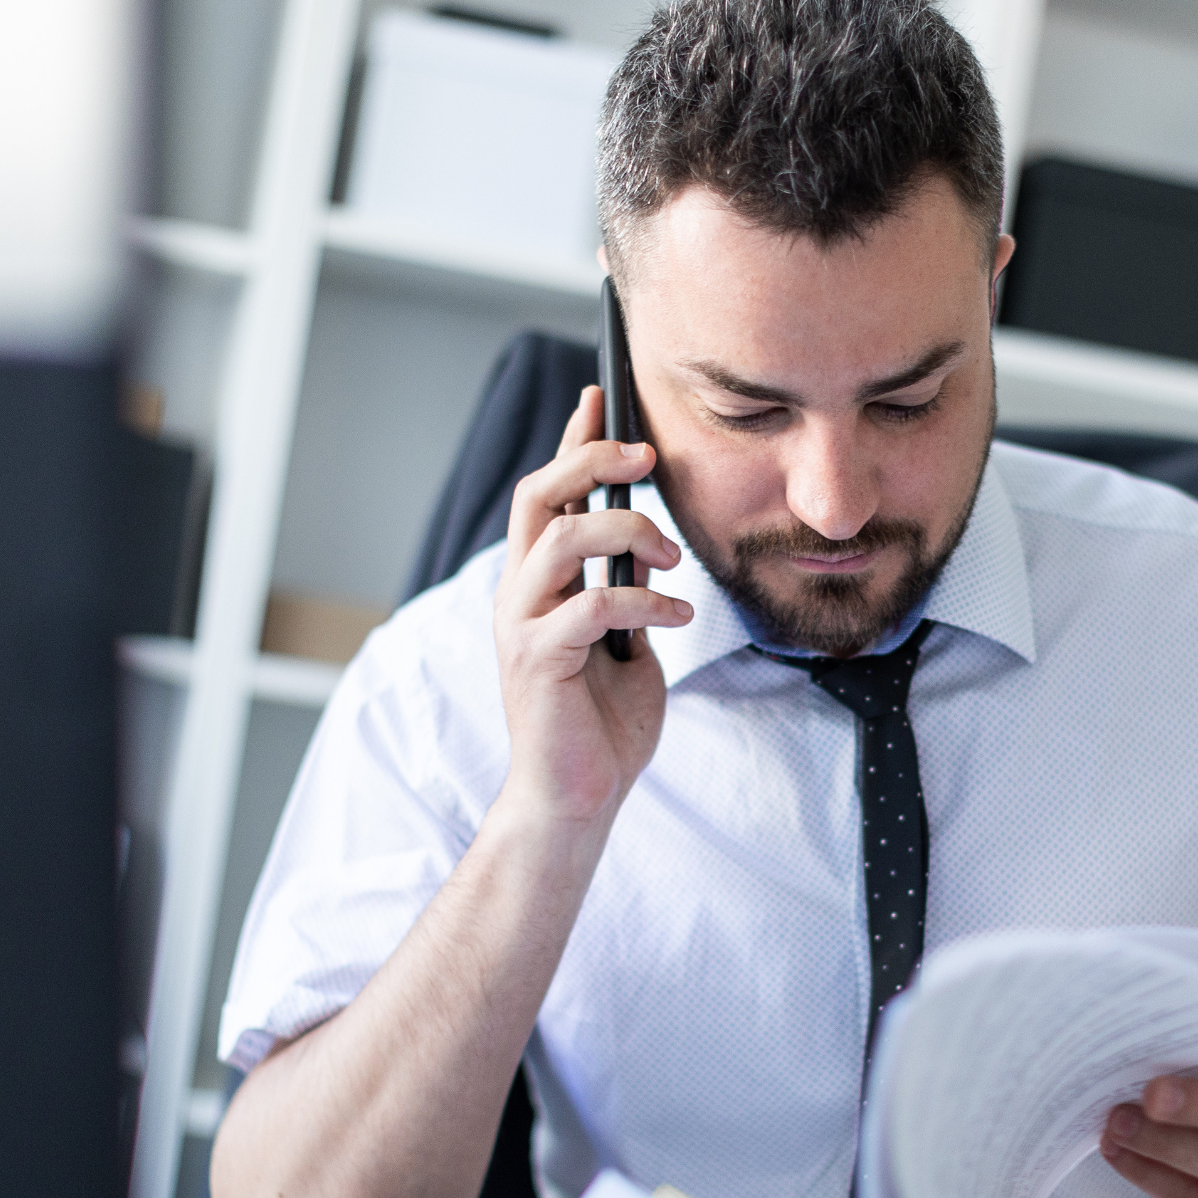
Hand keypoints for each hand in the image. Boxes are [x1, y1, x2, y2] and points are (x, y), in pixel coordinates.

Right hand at [491, 385, 692, 828]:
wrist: (579, 798)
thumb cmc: (602, 725)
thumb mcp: (628, 642)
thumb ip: (628, 592)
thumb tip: (652, 550)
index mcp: (539, 583)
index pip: (548, 493)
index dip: (573, 441)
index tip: (602, 398)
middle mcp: (520, 594)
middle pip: (539, 494)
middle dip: (592, 459)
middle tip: (647, 456)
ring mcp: (523, 624)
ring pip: (562, 536)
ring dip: (628, 531)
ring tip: (672, 560)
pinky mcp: (538, 660)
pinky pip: (592, 604)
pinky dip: (645, 602)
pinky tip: (678, 618)